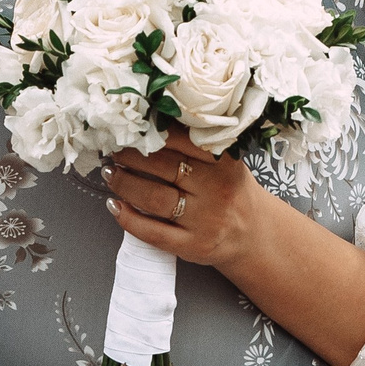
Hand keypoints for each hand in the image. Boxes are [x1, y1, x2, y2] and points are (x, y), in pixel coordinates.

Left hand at [102, 132, 270, 268]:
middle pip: (163, 167)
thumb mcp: (224, 160)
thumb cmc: (230, 188)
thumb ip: (194, 142)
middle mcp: (216, 189)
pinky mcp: (194, 246)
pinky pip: (153, 233)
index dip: (150, 133)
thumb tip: (149, 119)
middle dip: (130, 156)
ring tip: (110, 173)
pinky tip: (114, 206)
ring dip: (124, 184)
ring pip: (154, 198)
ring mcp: (205, 220)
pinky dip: (128, 219)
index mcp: (223, 161)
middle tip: (113, 149)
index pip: (180, 140)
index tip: (131, 127)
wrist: (253, 234)